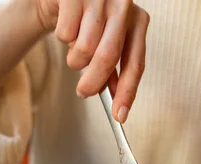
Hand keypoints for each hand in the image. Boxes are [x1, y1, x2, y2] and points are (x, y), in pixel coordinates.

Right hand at [36, 0, 149, 122]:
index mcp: (138, 21)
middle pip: (108, 57)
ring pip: (83, 48)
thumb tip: (117, 103)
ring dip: (75, 59)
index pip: (136, 63)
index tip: (120, 115)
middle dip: (93, 82)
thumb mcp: (106, 44)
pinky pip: (65, 33)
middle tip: (83, 93)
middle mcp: (123, 5)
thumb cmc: (88, 24)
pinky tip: (67, 27)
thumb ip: (113, 70)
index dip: (127, 92)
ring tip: (75, 50)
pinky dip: (62, 38)